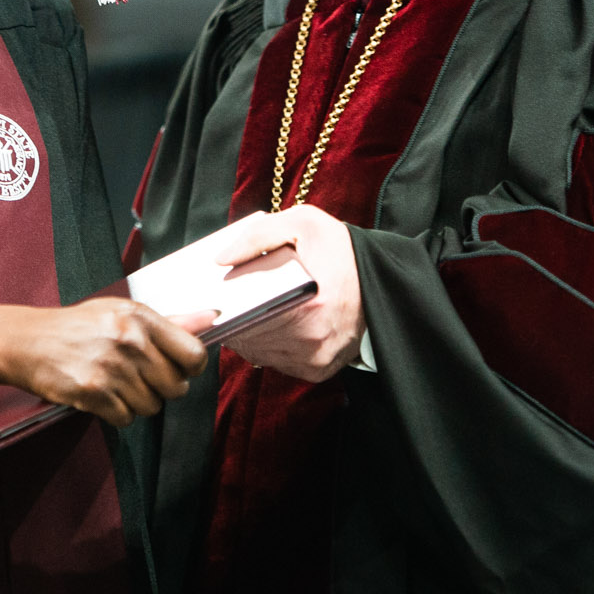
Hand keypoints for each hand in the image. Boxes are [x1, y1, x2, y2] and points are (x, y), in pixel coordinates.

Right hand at [0, 300, 210, 426]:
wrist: (27, 341)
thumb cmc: (78, 326)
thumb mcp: (121, 312)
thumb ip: (168, 321)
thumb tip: (212, 318)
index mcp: (140, 317)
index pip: (193, 354)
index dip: (190, 368)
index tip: (179, 369)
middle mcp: (129, 340)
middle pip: (175, 387)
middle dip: (160, 388)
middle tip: (138, 378)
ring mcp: (111, 368)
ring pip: (151, 406)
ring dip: (136, 402)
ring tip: (114, 383)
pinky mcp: (93, 393)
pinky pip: (126, 419)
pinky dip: (116, 413)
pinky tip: (100, 395)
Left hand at [215, 208, 364, 382]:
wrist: (379, 278)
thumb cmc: (340, 250)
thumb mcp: (303, 223)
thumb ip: (258, 235)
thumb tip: (221, 258)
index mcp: (313, 307)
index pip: (247, 321)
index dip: (224, 313)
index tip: (213, 301)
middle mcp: (316, 341)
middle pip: (250, 339)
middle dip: (233, 322)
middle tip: (224, 303)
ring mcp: (318, 360)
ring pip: (260, 354)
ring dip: (248, 336)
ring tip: (245, 310)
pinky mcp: (319, 370)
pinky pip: (277, 363)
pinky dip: (266, 346)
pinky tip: (267, 324)